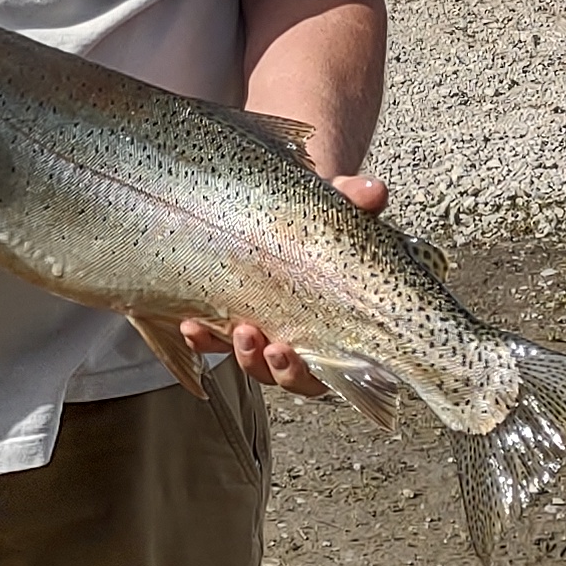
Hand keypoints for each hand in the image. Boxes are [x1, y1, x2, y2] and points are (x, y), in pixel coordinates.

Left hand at [186, 173, 385, 393]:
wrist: (281, 203)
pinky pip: (212, 339)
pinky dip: (201, 338)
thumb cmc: (317, 215)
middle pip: (284, 374)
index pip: (323, 370)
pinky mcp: (226, 317)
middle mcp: (295, 337)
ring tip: (235, 330)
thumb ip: (356, 199)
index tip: (288, 350)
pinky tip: (189, 324)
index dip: (304, 371)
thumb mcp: (337, 204)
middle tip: (268, 347)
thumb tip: (375, 191)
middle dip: (272, 367)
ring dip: (241, 354)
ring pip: (249, 362)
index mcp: (329, 326)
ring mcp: (260, 330)